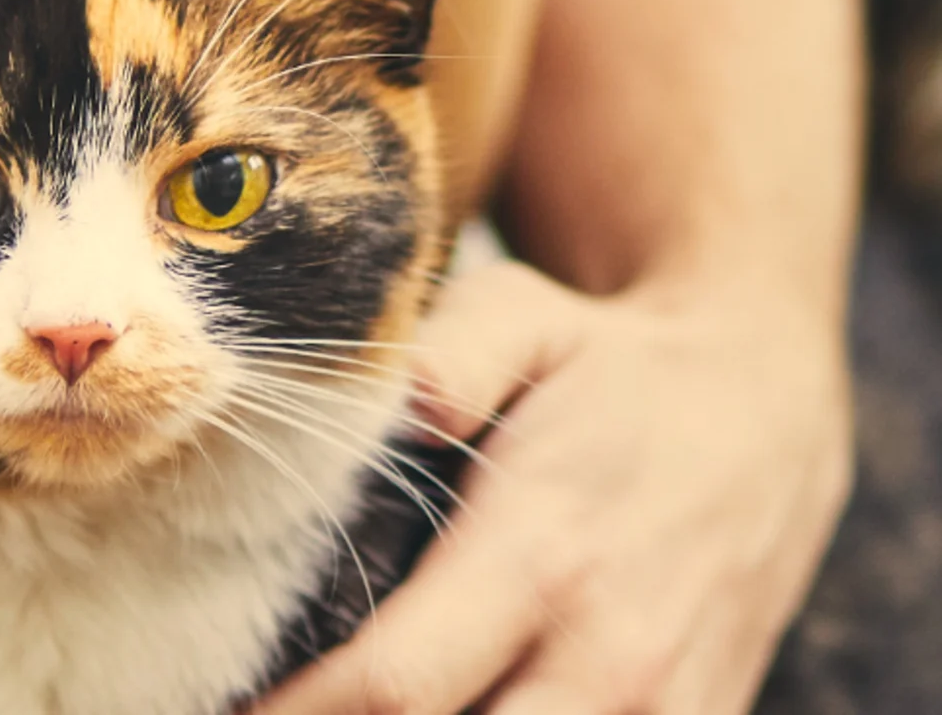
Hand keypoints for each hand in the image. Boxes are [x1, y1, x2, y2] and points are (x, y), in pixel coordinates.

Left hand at [255, 259, 851, 713]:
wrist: (767, 405)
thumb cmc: (609, 365)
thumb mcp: (526, 318)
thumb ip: (453, 354)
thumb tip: (405, 396)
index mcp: (540, 556)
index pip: (394, 686)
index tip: (226, 713)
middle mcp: (608, 654)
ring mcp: (665, 706)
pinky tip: (444, 713)